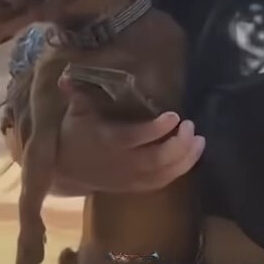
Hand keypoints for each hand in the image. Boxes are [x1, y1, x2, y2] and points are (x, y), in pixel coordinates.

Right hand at [52, 75, 204, 194]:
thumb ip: (76, 94)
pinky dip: (178, 172)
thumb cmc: (73, 134)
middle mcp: (122, 163)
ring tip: (201, 141)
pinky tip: (191, 157)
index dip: (158, 128)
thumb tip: (65, 76)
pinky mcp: (134, 187)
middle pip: (156, 159)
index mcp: (109, 141)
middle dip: (179, 145)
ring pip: (163, 174)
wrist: (63, 170)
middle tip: (192, 127)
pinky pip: (161, 183)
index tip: (175, 115)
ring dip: (186, 159)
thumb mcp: (74, 112)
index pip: (137, 137)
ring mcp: (129, 178)